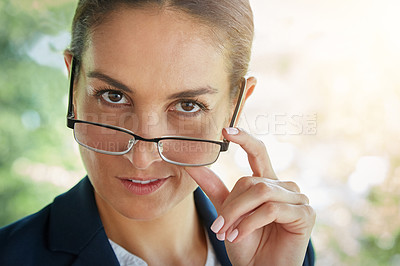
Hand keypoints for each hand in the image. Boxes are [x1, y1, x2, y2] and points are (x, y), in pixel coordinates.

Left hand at [185, 128, 315, 265]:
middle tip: (218, 227)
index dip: (244, 139)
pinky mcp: (305, 214)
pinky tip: (240, 236)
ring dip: (238, 215)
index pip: (258, 153)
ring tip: (227, 234)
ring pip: (261, 192)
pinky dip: (250, 223)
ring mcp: (298, 199)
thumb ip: (215, 189)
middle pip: (251, 181)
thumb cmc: (247, 244)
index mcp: (267, 183)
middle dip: (231, 205)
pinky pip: (272, 209)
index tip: (225, 130)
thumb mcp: (227, 214)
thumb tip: (193, 166)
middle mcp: (284, 187)